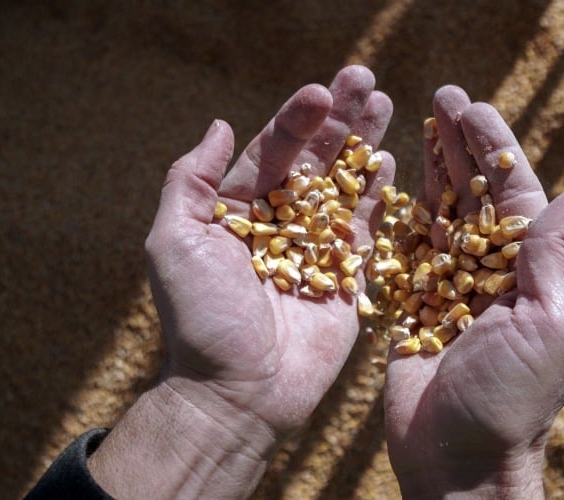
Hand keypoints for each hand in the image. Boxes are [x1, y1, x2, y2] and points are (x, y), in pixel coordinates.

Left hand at [88, 66, 394, 498]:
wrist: (240, 390)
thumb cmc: (202, 319)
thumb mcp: (174, 241)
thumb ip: (191, 181)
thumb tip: (218, 124)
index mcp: (239, 208)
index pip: (273, 148)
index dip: (297, 117)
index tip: (322, 91)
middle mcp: (280, 220)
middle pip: (315, 157)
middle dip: (340, 117)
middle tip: (365, 78)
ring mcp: (316, 244)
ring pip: (344, 182)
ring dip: (364, 142)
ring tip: (385, 102)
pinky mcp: (347, 272)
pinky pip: (365, 225)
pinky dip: (377, 192)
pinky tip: (389, 159)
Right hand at [383, 86, 563, 498]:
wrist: (458, 464)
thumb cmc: (512, 403)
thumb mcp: (552, 326)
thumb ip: (559, 256)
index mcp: (531, 273)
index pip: (512, 194)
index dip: (492, 146)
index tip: (469, 106)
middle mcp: (493, 274)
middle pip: (475, 195)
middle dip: (459, 147)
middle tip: (439, 98)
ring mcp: (451, 289)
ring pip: (442, 216)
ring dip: (433, 171)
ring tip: (419, 125)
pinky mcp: (413, 308)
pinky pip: (408, 252)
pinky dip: (403, 216)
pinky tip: (395, 185)